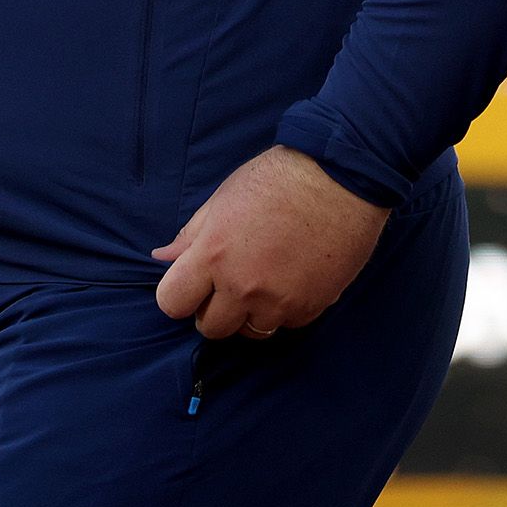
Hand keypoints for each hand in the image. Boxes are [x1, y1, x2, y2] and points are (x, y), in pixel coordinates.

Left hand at [152, 146, 386, 339]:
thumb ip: (192, 234)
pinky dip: (285, 308)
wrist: (343, 176)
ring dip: (252, 312)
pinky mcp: (311, 307)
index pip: (172, 303)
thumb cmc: (279, 177)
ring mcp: (279, 301)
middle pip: (210, 328)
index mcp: (213, 254)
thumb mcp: (225, 197)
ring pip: (251, 330)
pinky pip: (286, 324)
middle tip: (231, 281)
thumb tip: (163, 257)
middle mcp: (242, 286)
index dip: (180, 294)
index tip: (195, 283)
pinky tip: (294, 277)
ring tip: (267, 278)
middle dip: (215, 309)